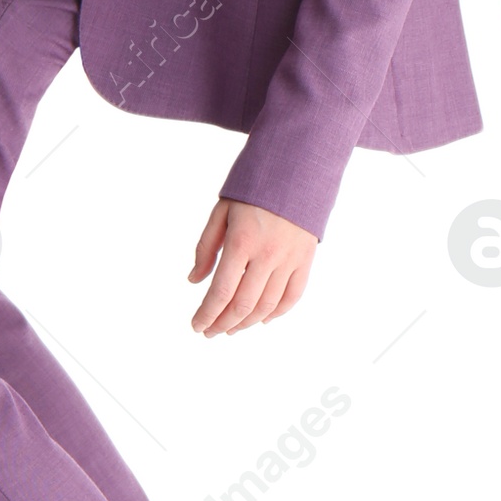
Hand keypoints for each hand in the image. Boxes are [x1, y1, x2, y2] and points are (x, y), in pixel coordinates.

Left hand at [188, 197, 316, 333]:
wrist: (296, 169)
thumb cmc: (253, 189)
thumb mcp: (221, 211)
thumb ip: (206, 247)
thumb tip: (194, 280)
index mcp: (242, 241)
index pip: (222, 291)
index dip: (207, 314)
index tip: (197, 325)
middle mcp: (267, 254)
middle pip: (243, 304)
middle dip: (223, 323)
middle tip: (210, 331)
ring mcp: (290, 259)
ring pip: (267, 306)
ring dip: (246, 323)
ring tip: (231, 328)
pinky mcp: (306, 259)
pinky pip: (292, 296)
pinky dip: (277, 313)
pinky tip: (261, 319)